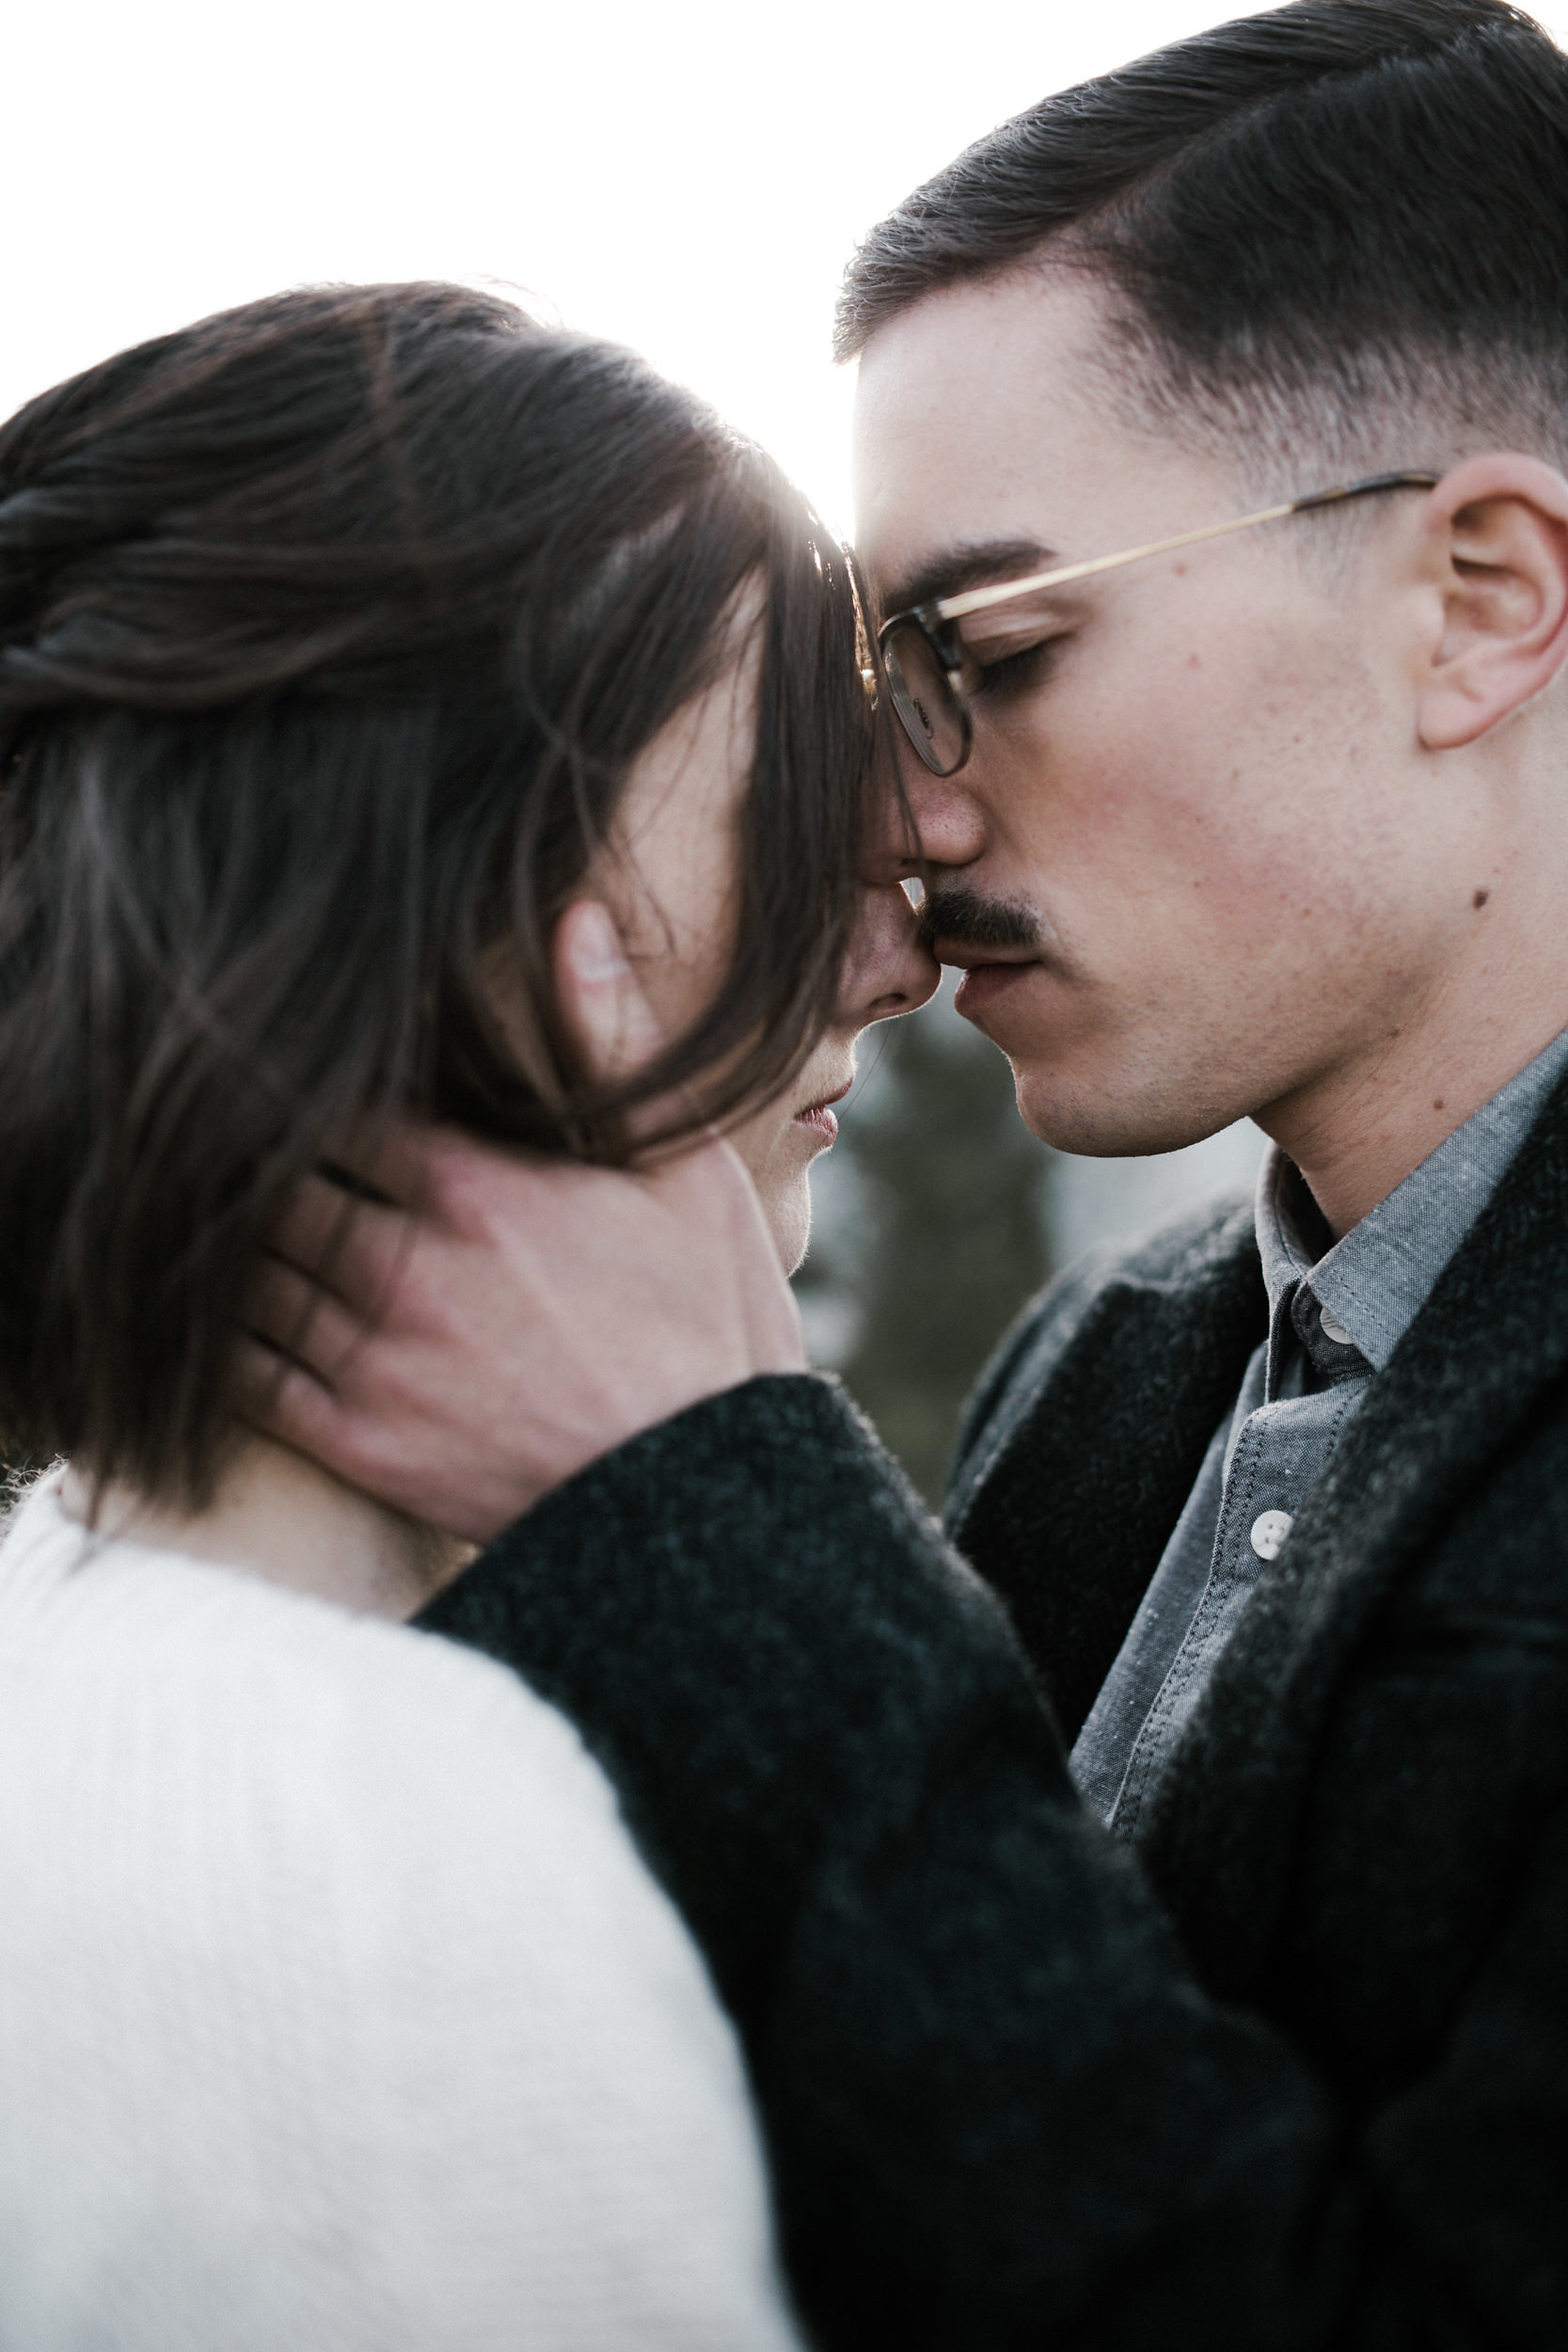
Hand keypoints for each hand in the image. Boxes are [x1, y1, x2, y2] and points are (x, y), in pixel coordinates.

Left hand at [237, 903, 805, 1540]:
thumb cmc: (707, 1322)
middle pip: (272, 1185)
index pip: (333, 1105)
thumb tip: (573, 917)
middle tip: (209, 1121)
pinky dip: (208, 1337)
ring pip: (245, 1275)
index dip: (298, 1079)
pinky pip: (245, 1381)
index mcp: (476, 1190)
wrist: (708, 1499)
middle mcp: (407, 1272)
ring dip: (218, 1237)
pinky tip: (200, 1308)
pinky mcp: (361, 1447)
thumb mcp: (684, 1169)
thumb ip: (611, 1038)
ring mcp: (376, 1365)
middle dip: (246, 1153)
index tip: (278, 1060)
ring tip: (197, 1201)